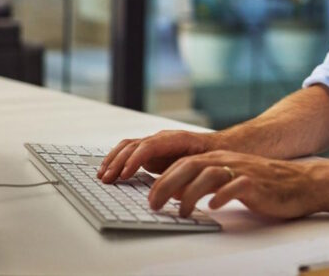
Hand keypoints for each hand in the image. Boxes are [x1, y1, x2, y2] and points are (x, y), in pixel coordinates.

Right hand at [98, 129, 216, 182]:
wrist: (225, 146)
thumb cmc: (218, 156)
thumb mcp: (206, 166)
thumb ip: (189, 175)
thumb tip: (175, 190)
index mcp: (176, 139)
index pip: (149, 146)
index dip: (134, 161)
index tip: (124, 176)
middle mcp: (163, 138)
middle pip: (134, 145)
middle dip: (118, 162)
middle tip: (107, 179)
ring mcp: (156, 143)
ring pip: (129, 146)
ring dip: (114, 160)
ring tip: (103, 176)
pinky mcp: (153, 152)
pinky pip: (131, 152)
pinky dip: (118, 160)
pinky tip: (109, 172)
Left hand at [148, 151, 319, 219]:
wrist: (302, 183)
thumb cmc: (266, 184)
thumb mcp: (231, 179)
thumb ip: (207, 183)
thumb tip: (179, 194)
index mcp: (219, 159)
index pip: (184, 164)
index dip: (163, 179)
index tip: (149, 197)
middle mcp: (228, 161)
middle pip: (190, 166)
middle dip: (167, 184)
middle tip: (154, 204)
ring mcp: (242, 171)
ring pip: (209, 174)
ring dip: (191, 193)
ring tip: (183, 212)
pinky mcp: (257, 183)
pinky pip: (237, 186)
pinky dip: (223, 195)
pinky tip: (215, 206)